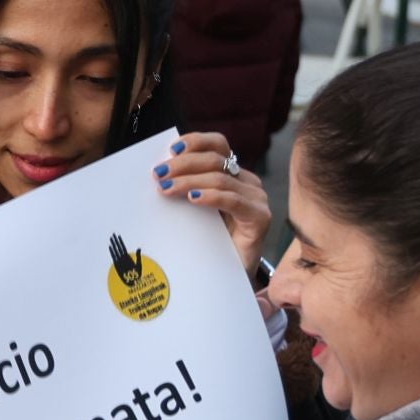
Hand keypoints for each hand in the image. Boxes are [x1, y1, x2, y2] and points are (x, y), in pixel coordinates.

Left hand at [153, 133, 272, 274]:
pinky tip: (193, 198)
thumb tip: (158, 173)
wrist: (226, 277)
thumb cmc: (206, 242)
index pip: (217, 145)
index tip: (171, 149)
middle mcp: (247, 181)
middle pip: (216, 160)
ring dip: (189, 181)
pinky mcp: (260, 218)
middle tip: (159, 174)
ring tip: (166, 189)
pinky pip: (234, 200)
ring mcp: (256, 198)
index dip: (195, 142)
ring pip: (220, 179)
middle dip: (183, 164)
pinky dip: (211, 196)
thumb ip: (184, 188)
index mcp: (232, 173)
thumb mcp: (192, 209)